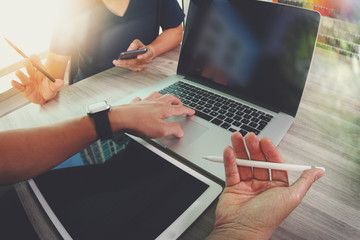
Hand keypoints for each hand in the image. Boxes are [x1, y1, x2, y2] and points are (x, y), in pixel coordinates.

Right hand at [11, 55, 63, 103]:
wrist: (44, 99)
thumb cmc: (49, 90)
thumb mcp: (54, 88)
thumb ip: (56, 85)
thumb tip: (61, 82)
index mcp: (40, 73)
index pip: (37, 63)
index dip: (34, 59)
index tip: (32, 57)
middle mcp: (33, 76)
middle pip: (29, 68)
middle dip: (27, 64)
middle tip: (26, 61)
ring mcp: (28, 82)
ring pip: (23, 77)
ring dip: (20, 74)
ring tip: (18, 72)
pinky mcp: (24, 89)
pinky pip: (19, 86)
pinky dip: (15, 84)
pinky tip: (13, 82)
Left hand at [109, 92, 194, 137]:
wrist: (121, 118)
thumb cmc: (139, 123)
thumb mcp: (161, 130)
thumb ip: (173, 129)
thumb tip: (180, 131)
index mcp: (163, 109)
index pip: (179, 109)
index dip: (187, 110)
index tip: (192, 112)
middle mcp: (155, 103)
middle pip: (169, 98)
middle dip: (176, 100)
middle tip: (180, 103)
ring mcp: (145, 102)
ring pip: (156, 95)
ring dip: (163, 96)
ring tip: (165, 98)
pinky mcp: (135, 104)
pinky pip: (141, 99)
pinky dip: (144, 99)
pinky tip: (143, 100)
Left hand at [112, 39, 154, 71]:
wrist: (146, 53)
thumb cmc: (141, 47)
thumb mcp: (138, 42)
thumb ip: (134, 44)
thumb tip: (129, 50)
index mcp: (149, 53)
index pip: (148, 55)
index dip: (144, 56)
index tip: (139, 57)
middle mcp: (146, 61)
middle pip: (136, 62)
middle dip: (126, 62)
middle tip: (118, 61)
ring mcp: (143, 66)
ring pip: (133, 66)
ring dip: (124, 65)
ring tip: (116, 62)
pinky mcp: (139, 69)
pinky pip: (131, 68)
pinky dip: (125, 66)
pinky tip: (119, 64)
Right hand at [207, 132, 324, 239]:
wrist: (242, 230)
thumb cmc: (267, 218)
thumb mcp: (291, 197)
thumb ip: (304, 181)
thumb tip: (318, 171)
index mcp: (277, 187)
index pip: (274, 163)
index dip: (270, 151)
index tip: (265, 141)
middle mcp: (262, 185)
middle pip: (258, 161)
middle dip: (253, 147)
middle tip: (250, 136)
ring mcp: (246, 186)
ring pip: (243, 163)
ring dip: (240, 149)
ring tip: (237, 137)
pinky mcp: (232, 187)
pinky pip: (231, 170)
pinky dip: (229, 160)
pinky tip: (229, 150)